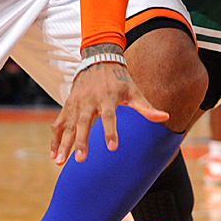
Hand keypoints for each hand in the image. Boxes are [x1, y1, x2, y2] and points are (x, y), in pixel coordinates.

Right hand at [51, 60, 168, 165]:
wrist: (99, 59)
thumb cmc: (119, 79)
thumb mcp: (134, 91)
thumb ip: (146, 107)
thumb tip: (166, 117)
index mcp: (107, 97)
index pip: (109, 116)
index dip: (110, 131)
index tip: (113, 147)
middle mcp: (89, 100)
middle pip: (84, 123)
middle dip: (81, 141)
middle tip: (80, 159)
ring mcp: (76, 103)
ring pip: (68, 125)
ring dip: (64, 143)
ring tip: (60, 161)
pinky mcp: (68, 105)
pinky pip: (59, 123)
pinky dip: (55, 138)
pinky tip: (54, 155)